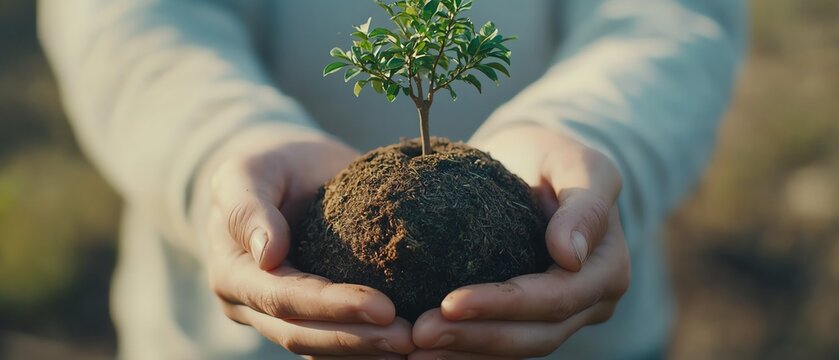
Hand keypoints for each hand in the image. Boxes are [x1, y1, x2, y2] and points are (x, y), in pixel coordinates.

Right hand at [192, 125, 414, 357]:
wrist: (286, 171)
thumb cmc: (269, 164)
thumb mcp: (248, 170)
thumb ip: (248, 208)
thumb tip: (269, 255)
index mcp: (233, 273)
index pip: (283, 298)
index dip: (332, 307)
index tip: (383, 308)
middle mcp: (251, 305)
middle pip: (302, 333)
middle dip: (356, 340)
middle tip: (407, 338)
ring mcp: (278, 316)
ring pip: (319, 346)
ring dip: (365, 351)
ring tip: (412, 345)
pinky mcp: (308, 316)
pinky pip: (334, 341)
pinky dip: (365, 347)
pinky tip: (404, 346)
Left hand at [410, 125, 629, 358]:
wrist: (535, 164)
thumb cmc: (554, 157)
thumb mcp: (576, 163)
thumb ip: (584, 205)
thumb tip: (569, 256)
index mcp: (607, 267)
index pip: (556, 298)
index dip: (504, 305)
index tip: (449, 303)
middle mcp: (592, 301)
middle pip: (535, 334)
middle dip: (476, 337)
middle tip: (420, 334)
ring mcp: (565, 316)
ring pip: (517, 346)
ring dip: (465, 352)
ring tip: (415, 348)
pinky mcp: (534, 319)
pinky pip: (502, 343)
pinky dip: (465, 350)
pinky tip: (427, 351)